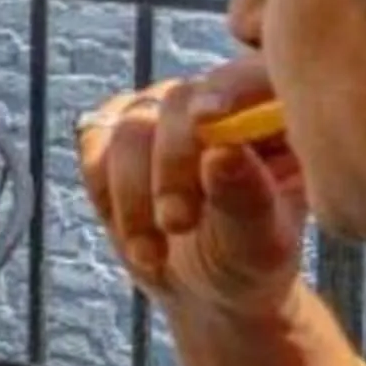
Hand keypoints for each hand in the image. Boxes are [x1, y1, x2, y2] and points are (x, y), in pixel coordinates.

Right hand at [75, 63, 307, 323]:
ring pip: (130, 125)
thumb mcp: (260, 244)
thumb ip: (246, 199)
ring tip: (152, 253)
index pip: (251, 76)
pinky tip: (134, 232)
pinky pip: (94, 140)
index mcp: (271, 114)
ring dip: (133, 195)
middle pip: (178, 101)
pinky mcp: (116, 131)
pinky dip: (107, 192)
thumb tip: (222, 152)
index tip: (207, 120)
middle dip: (170, 167)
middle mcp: (215, 98)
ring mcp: (162, 111)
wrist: (207, 288)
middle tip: (177, 224)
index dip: (227, 88)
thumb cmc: (249, 261)